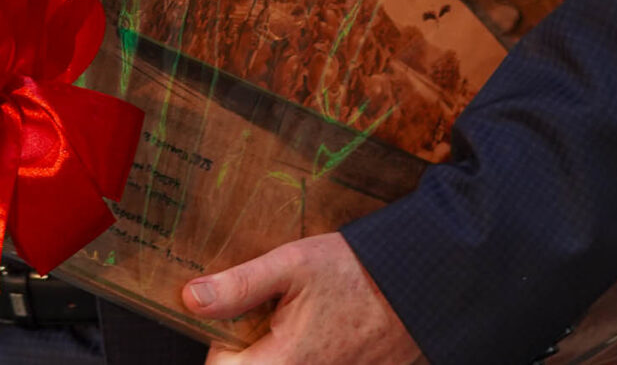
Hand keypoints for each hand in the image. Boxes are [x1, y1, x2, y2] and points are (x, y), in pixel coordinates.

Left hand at [183, 233, 421, 364]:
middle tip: (278, 314)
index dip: (224, 343)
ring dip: (286, 351)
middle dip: (257, 347)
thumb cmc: (362, 273)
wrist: (424, 284)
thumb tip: (193, 299)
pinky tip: (330, 331)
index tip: (243, 316)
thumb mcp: (294, 263)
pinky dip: (316, 353)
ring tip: (307, 320)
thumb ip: (240, 285)